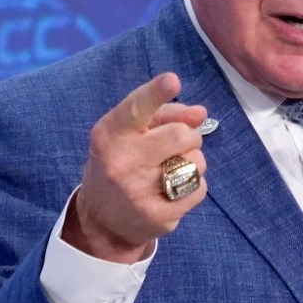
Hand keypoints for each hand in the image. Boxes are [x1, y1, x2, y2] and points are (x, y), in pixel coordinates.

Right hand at [64, 73, 210, 263]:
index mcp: (110, 135)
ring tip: (171, 170)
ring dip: (193, 162)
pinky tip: (173, 191)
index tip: (172, 80)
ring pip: (195, 162)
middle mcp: (120, 162)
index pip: (136, 109)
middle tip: (176, 146)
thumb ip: (164, 115)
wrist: (101, 221)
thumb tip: (200, 113)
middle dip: (188, 136)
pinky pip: (199, 189)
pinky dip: (194, 186)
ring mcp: (138, 192)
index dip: (156, 93)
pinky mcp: (157, 217)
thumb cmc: (121, 163)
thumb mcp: (129, 134)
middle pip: (181, 134)